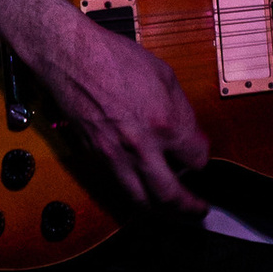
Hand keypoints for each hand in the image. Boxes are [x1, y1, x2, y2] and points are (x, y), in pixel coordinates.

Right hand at [0, 0, 211, 216]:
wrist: (71, 57)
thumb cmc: (116, 58)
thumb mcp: (163, 75)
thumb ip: (181, 110)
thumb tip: (189, 134)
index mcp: (166, 123)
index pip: (197, 160)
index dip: (201, 160)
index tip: (199, 157)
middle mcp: (142, 147)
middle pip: (172, 196)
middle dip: (189, 208)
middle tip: (198, 211)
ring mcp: (116, 155)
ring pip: (142, 201)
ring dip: (163, 212)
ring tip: (175, 213)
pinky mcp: (96, 157)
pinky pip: (120, 187)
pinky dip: (136, 197)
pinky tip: (144, 192)